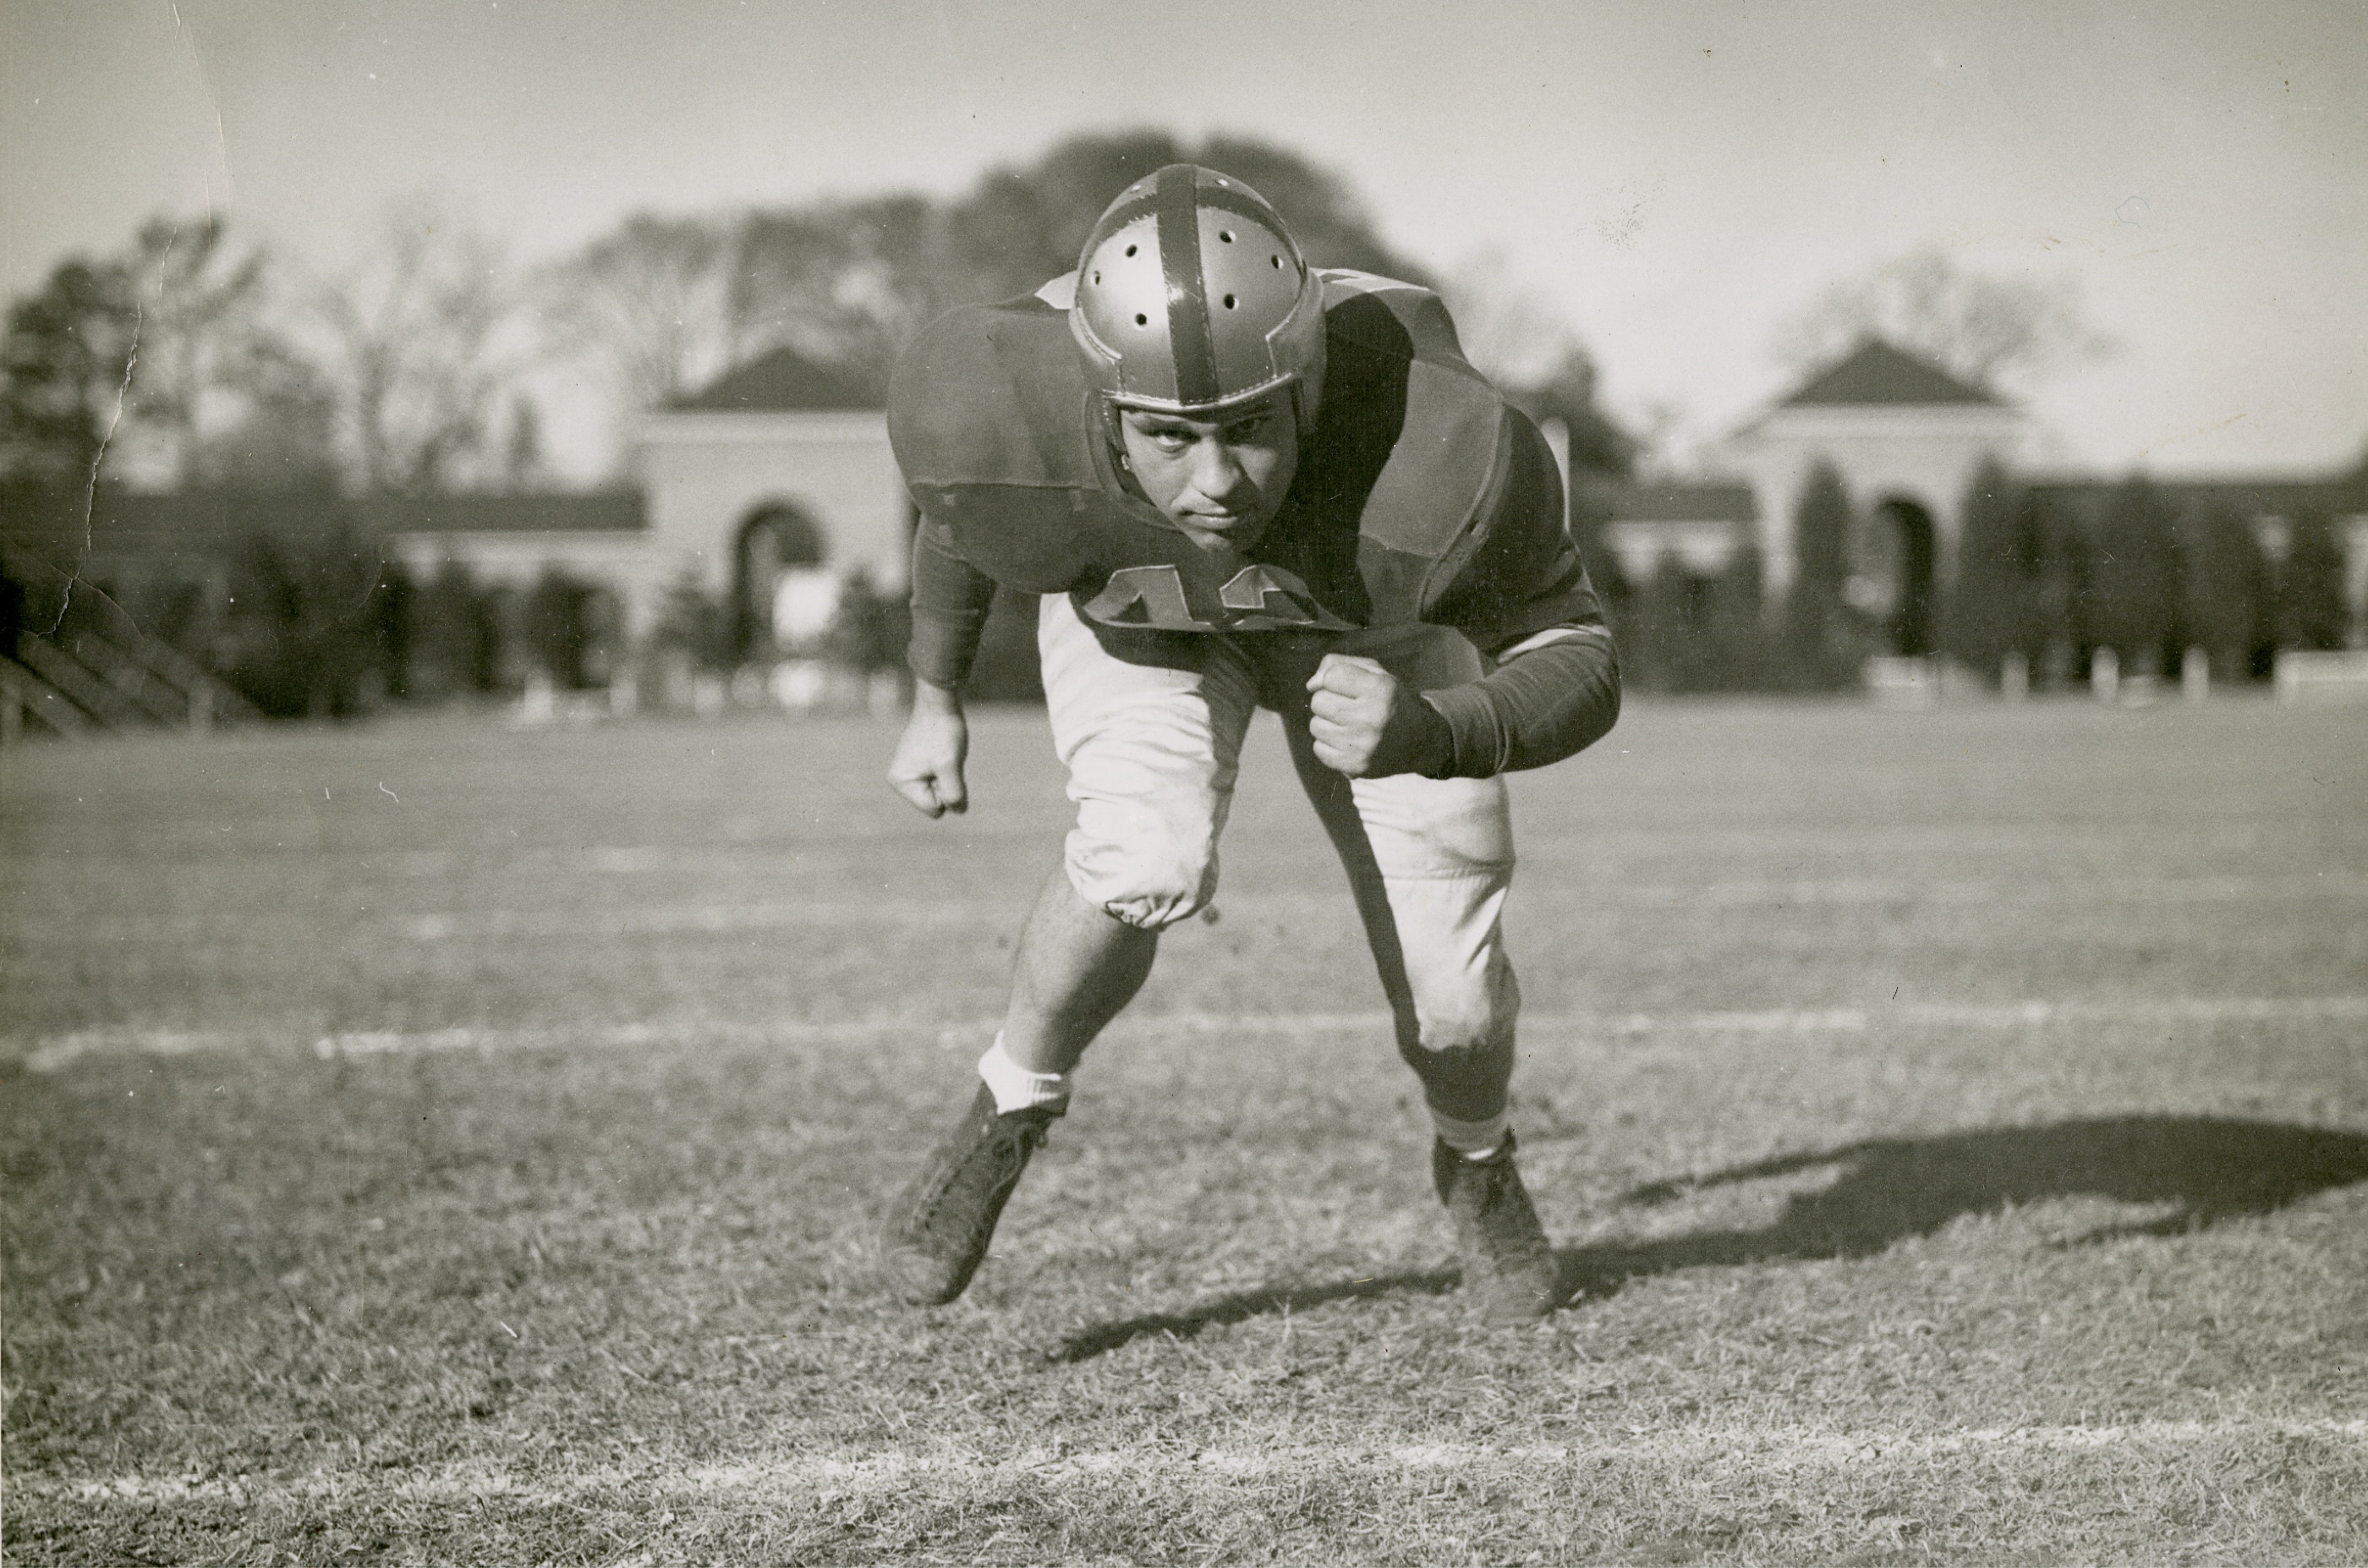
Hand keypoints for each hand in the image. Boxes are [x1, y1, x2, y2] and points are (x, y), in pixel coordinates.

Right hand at [887, 683, 968, 816]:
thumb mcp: (950, 766)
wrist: (939, 703)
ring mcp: (907, 772)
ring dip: (948, 776)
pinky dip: (946, 769)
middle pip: (935, 803)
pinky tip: (942, 752)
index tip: (944, 766)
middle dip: (946, 784)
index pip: (935, 810)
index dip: (947, 791)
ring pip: (939, 791)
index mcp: (901, 783)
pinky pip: (938, 780)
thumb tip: (958, 810)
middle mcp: (899, 780)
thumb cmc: (944, 733)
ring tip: (943, 754)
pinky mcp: (917, 765)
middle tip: (945, 759)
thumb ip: (953, 794)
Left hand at [1306, 653, 1452, 777]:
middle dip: (1328, 701)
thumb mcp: (1373, 672)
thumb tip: (1311, 685)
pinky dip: (1328, 745)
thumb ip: (1338, 665)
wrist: (1419, 740)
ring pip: (1316, 726)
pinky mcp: (1356, 766)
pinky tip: (1348, 742)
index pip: (1331, 676)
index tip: (1345, 686)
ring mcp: (1364, 744)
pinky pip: (1318, 749)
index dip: (1332, 679)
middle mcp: (1373, 717)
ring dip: (1327, 723)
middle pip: (1319, 702)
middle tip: (1348, 708)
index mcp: (1381, 689)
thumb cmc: (1387, 700)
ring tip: (1349, 725)